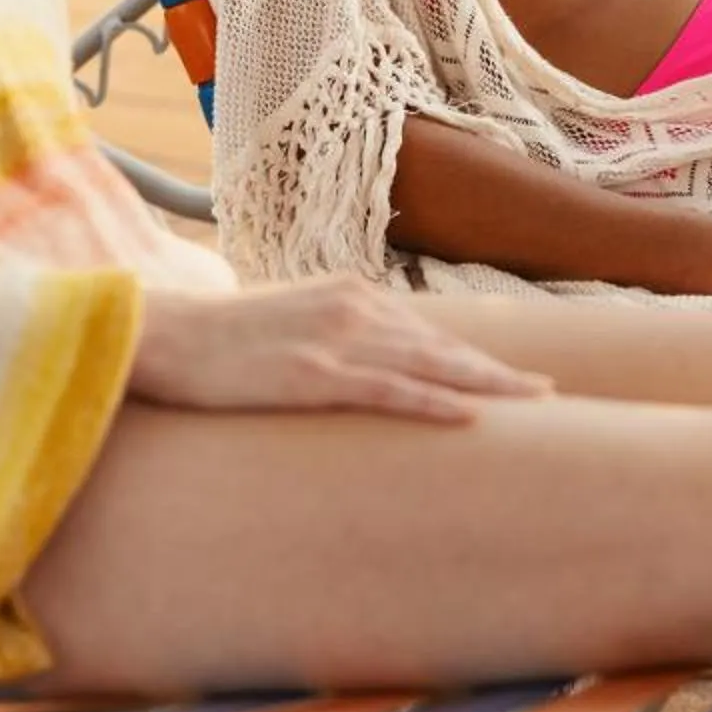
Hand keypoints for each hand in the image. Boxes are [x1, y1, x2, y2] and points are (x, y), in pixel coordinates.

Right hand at [128, 277, 551, 423]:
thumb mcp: (289, 325)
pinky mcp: (313, 375)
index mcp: (350, 294)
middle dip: (497, 371)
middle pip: (441, 346)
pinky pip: (387, 391)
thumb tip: (359, 368)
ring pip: (429, 365)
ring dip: (485, 385)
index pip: (427, 331)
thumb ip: (330, 338)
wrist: (162, 334)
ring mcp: (335, 341)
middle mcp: (353, 308)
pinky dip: (433, 402)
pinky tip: (470, 416)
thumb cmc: (219, 341)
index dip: (474, 354)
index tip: (515, 374)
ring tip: (532, 403)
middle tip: (548, 392)